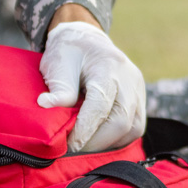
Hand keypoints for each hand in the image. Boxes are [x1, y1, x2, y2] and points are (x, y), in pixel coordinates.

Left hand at [37, 20, 145, 151]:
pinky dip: (116, 138)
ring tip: (85, 142)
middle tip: (73, 146)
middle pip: (121, 121)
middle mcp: (130, 78)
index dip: (85, 129)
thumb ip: (59, 88)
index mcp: (108, 66)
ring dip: (107, 142)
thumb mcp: (58, 63)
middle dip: (95, 141)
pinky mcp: (140, 100)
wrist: (87, 41)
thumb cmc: (70, 52)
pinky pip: (135, 128)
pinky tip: (98, 137)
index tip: (69, 144)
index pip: (101, 105)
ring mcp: (138, 90)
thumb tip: (47, 106)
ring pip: (132, 128)